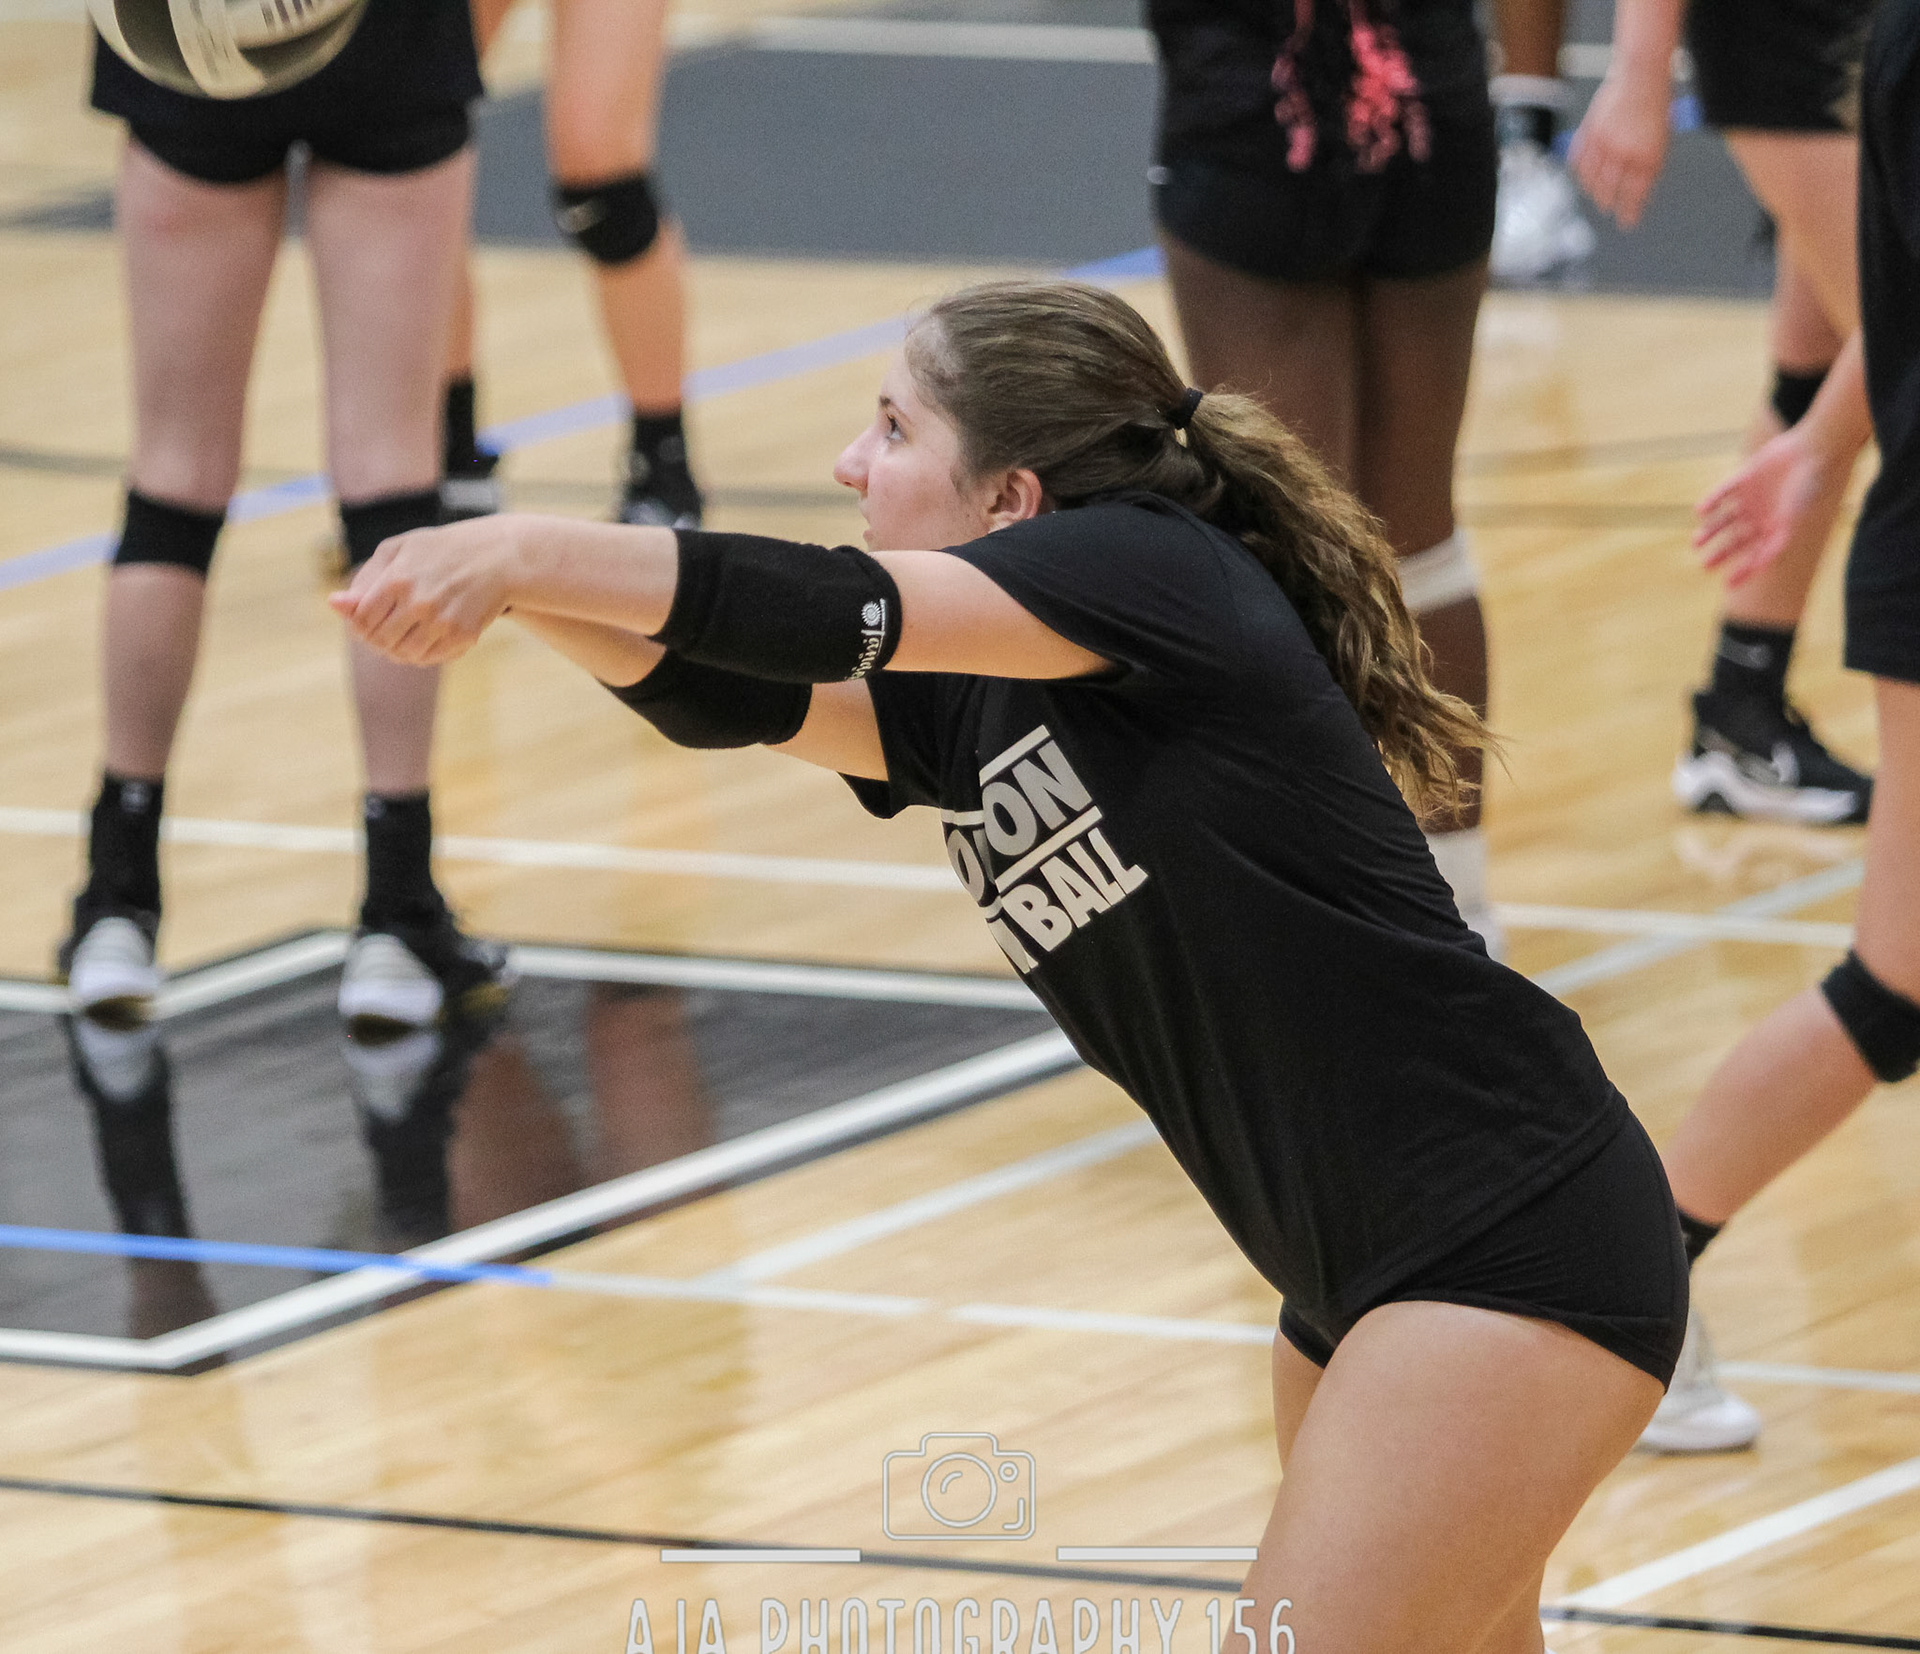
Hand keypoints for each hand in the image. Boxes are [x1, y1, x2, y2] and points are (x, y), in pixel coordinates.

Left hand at [329, 514, 526, 664]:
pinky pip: (430, 658)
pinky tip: (424, 638)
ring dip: (398, 649)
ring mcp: (442, 622)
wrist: (500, 557)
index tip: (366, 618)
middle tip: (385, 629)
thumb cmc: (443, 550)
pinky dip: (422, 654)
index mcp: (397, 579)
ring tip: (404, 634)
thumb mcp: (401, 550)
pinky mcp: (463, 636)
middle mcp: (418, 603)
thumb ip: (365, 577)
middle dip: (376, 638)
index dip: (357, 623)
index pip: (360, 618)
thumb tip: (334, 604)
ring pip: (404, 654)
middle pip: (379, 640)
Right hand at [1569, 69, 1670, 227]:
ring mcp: (1605, 143)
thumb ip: (1649, 163)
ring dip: (1594, 190)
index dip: (1630, 210)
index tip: (1627, 222)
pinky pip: (1580, 161)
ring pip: (1593, 179)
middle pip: (1611, 189)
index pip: (1635, 193)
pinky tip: (1584, 177)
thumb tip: (1636, 188)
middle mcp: (1625, 153)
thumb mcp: (1661, 138)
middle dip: (1610, 202)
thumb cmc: (1655, 105)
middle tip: (1609, 208)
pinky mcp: (1591, 132)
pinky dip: (1581, 172)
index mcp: (1648, 156)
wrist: (1642, 74)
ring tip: (1597, 196)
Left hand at [1695, 428, 1828, 586]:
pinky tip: (1701, 511)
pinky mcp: (1744, 479)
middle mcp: (1761, 516)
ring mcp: (1751, 498)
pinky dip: (1711, 501)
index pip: (1756, 555)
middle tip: (1705, 566)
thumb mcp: (1791, 519)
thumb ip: (1777, 542)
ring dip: (1710, 531)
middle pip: (1736, 540)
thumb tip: (1762, 567)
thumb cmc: (1804, 488)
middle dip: (1721, 554)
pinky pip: (1723, 493)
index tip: (1727, 585)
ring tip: (1696, 542)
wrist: (1808, 451)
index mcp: (1774, 528)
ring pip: (1724, 520)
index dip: (1743, 571)